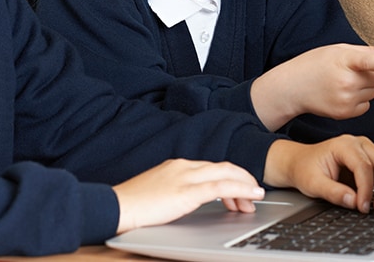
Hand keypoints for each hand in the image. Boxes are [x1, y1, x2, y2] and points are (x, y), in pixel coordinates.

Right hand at [113, 159, 264, 233]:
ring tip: (256, 197)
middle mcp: (183, 166)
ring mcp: (185, 176)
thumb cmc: (132, 205)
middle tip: (254, 195)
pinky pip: (221, 186)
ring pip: (226, 173)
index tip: (240, 192)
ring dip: (245, 185)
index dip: (230, 178)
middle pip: (223, 167)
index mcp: (176, 166)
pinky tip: (252, 195)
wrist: (116, 207)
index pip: (211, 167)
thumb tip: (187, 201)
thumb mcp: (158, 193)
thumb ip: (175, 192)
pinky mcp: (187, 191)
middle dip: (242, 180)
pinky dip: (241, 189)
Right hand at [252, 45, 373, 129]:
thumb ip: (366, 52)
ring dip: (366, 87)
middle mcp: (345, 81)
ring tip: (344, 82)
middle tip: (354, 71)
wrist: (293, 87)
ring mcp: (345, 99)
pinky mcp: (345, 113)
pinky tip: (342, 94)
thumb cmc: (316, 64)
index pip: (368, 61)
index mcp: (342, 60)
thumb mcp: (337, 50)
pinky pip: (367, 106)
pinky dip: (360, 100)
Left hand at [263, 137, 373, 213]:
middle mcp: (361, 143)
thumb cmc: (306, 169)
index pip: (363, 166)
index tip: (363, 207)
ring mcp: (371, 150)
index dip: (366, 189)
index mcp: (344, 144)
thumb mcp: (313, 183)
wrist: (302, 162)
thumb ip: (332, 192)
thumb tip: (353, 202)